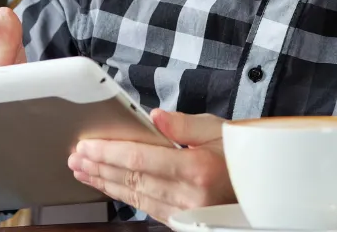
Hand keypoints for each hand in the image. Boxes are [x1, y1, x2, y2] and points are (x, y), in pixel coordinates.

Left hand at [68, 109, 235, 221]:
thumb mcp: (219, 129)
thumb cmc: (240, 155)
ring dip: (104, 182)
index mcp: (197, 168)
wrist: (260, 186)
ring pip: (134, 196)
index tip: (87, 145)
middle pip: (132, 179)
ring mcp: (184, 211)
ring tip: (83, 170)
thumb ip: (184, 124)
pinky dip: (122, 195)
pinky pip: (145, 207)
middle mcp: (188, 195)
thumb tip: (154, 116)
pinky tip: (108, 186)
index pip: (140, 159)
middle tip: (76, 156)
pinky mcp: (181, 220)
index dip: (109, 152)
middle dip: (99, 167)